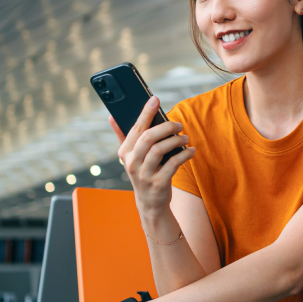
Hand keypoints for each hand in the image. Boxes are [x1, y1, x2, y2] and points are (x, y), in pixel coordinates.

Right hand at [112, 97, 195, 230]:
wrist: (150, 202)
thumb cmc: (142, 172)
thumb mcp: (129, 156)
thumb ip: (122, 136)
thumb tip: (112, 116)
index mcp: (124, 153)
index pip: (135, 128)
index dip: (145, 113)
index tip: (155, 99)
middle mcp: (132, 163)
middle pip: (147, 138)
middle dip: (165, 127)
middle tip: (178, 124)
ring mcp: (144, 174)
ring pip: (159, 150)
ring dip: (175, 140)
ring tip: (185, 137)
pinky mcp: (158, 183)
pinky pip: (173, 164)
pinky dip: (184, 155)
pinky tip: (191, 150)